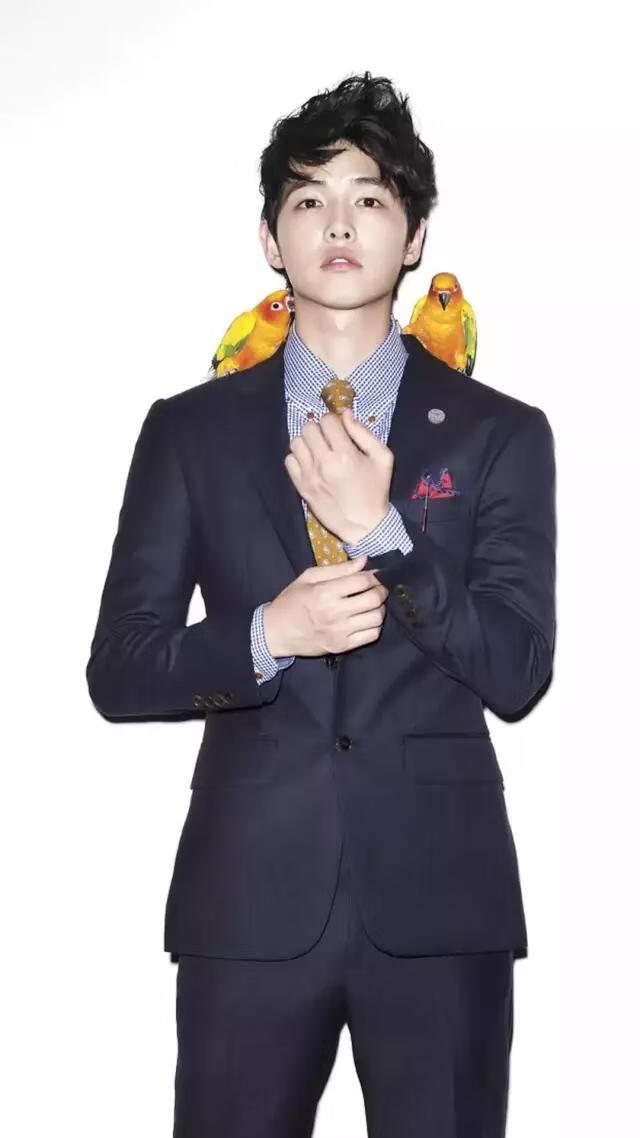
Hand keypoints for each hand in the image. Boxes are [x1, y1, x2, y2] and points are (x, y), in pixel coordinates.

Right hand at [263, 554, 389, 657]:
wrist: (276, 632)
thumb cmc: (291, 601)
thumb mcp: (308, 578)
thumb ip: (338, 569)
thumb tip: (364, 561)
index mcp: (325, 592)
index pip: (362, 581)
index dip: (375, 575)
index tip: (376, 575)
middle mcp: (335, 613)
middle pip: (374, 599)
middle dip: (381, 590)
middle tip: (378, 588)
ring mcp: (340, 632)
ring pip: (377, 618)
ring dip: (380, 609)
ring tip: (372, 604)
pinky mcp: (342, 646)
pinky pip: (372, 636)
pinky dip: (375, 626)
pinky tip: (367, 620)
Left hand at [284, 408, 392, 543]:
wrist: (363, 525)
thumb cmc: (376, 490)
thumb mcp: (382, 458)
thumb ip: (364, 433)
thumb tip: (346, 413)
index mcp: (345, 455)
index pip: (327, 421)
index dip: (333, 422)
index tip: (339, 431)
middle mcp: (323, 463)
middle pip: (308, 428)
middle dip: (319, 430)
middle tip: (328, 440)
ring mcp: (309, 476)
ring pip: (296, 442)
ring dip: (307, 442)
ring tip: (318, 451)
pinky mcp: (301, 487)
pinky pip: (289, 461)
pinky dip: (298, 458)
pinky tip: (310, 464)